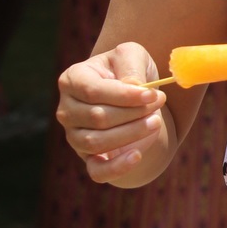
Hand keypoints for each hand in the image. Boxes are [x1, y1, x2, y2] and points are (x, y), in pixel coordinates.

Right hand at [57, 42, 167, 182]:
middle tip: (159, 103)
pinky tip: (137, 156)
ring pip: (97, 142)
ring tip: (155, 121)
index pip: (93, 91)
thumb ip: (131, 66)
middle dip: (133, 113)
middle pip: (98, 117)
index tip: (153, 95)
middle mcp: (68, 110)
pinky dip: (117, 167)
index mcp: (72, 80)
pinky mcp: (89, 159)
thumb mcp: (133, 56)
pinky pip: (97, 171)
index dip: (124, 96)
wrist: (135, 100)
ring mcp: (75, 136)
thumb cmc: (130, 72)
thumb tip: (132, 87)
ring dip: (132, 133)